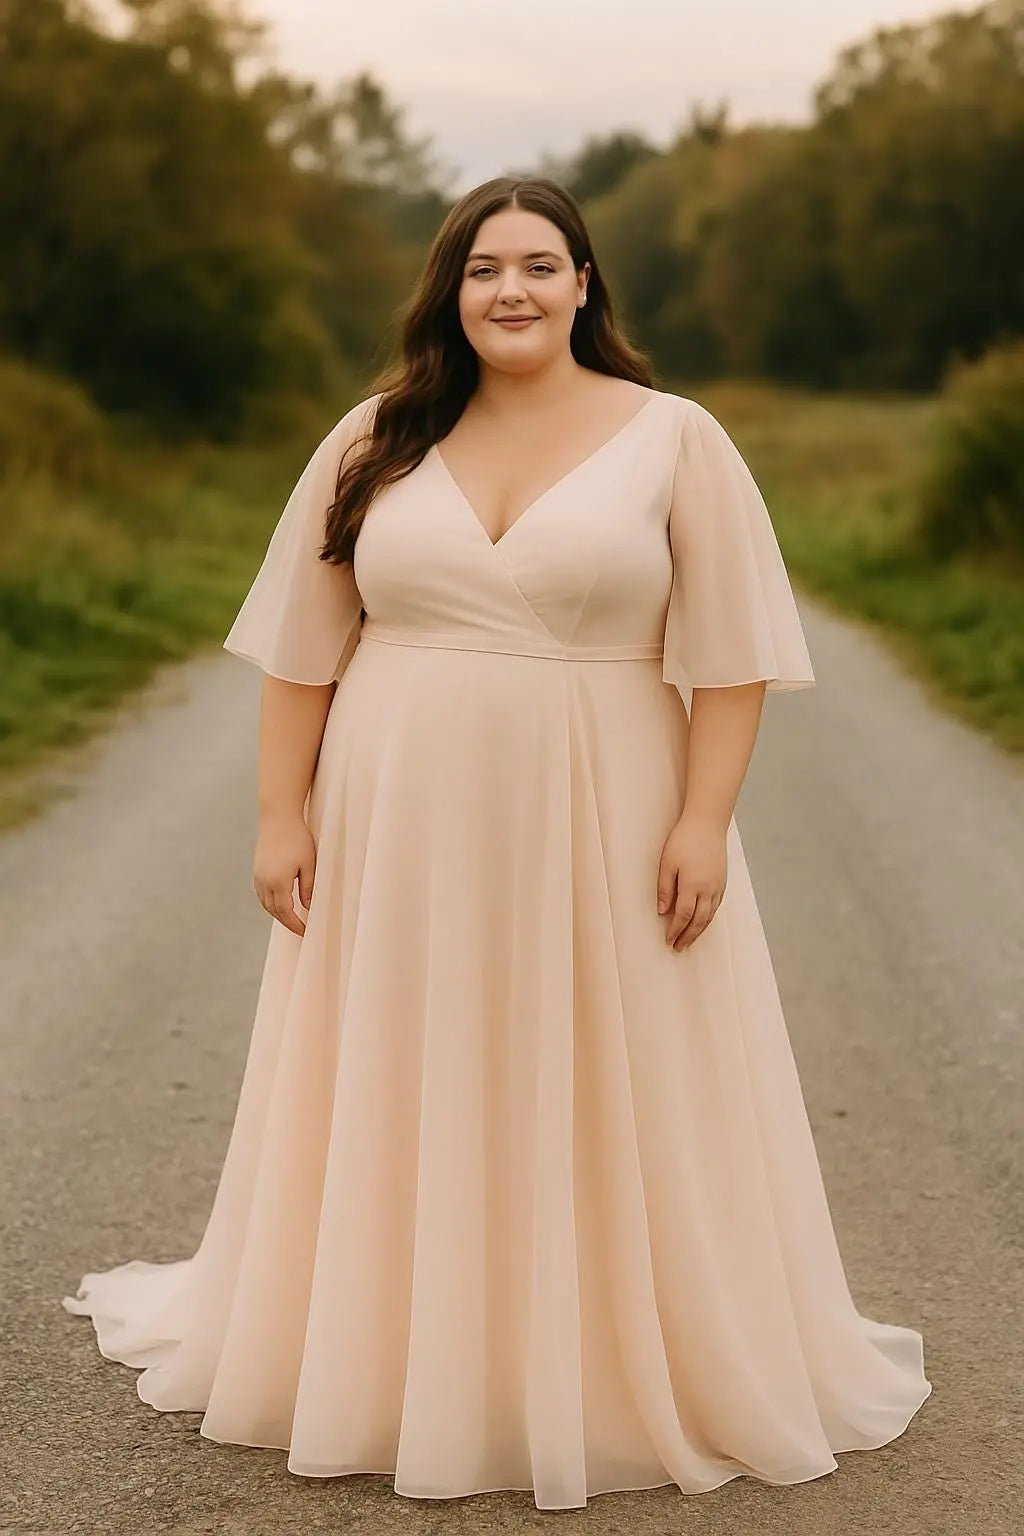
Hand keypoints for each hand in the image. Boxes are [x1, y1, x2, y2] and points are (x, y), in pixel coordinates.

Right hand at [253, 811, 316, 935]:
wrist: (278, 817)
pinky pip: (261, 894)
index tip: (306, 932)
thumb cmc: (297, 838)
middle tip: (301, 929)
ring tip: (292, 919)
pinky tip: (280, 903)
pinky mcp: (257, 870)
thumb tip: (308, 908)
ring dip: (278, 914)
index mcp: (278, 882)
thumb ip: (308, 888)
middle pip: (274, 911)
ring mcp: (258, 876)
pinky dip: (270, 903)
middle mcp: (264, 882)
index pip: (286, 913)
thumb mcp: (309, 864)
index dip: (295, 925)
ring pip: (265, 903)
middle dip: (287, 922)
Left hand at [657, 815, 727, 949]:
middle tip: (679, 947)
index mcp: (693, 885)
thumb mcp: (667, 863)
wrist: (707, 824)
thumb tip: (662, 911)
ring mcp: (718, 886)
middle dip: (688, 936)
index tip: (668, 940)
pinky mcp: (722, 881)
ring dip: (699, 930)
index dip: (676, 930)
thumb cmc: (684, 840)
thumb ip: (665, 888)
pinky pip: (716, 906)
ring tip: (689, 939)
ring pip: (710, 915)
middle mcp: (709, 889)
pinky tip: (702, 921)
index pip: (684, 915)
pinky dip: (708, 918)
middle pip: (699, 920)